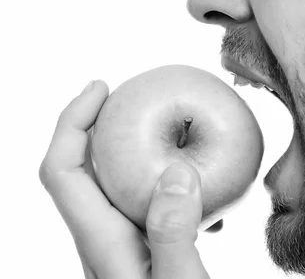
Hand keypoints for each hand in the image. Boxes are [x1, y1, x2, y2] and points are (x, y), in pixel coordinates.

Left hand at [39, 80, 209, 278]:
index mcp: (102, 241)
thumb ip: (173, 233)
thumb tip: (177, 172)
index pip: (63, 170)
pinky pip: (146, 200)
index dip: (72, 121)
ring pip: (116, 182)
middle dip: (103, 123)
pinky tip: (208, 195)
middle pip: (83, 167)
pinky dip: (169, 181)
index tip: (102, 89)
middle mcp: (104, 238)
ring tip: (180, 132)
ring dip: (139, 148)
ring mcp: (123, 243)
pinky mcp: (145, 248)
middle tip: (137, 94)